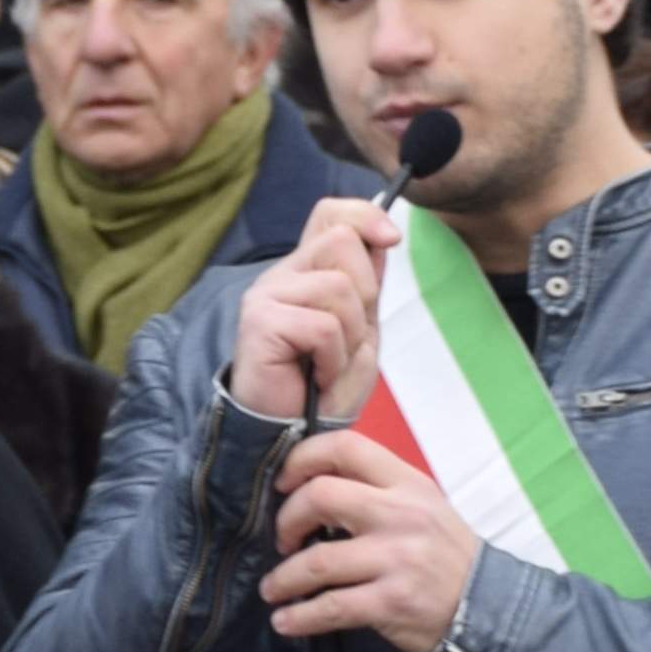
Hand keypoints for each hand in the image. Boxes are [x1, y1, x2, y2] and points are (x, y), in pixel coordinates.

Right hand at [227, 197, 406, 430]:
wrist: (288, 438)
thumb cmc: (321, 392)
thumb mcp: (361, 333)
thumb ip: (368, 287)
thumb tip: (381, 239)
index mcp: (306, 272)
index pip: (331, 213)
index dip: (365, 215)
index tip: (391, 240)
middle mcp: (282, 276)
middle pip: (343, 241)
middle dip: (365, 295)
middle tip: (347, 339)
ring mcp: (266, 296)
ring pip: (338, 285)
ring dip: (350, 335)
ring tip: (331, 363)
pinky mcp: (259, 322)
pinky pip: (323, 326)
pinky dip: (332, 359)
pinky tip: (316, 376)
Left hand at [260, 427, 479, 651]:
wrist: (488, 609)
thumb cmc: (446, 557)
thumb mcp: (423, 507)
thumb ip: (376, 491)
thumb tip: (311, 488)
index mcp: (408, 484)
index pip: (346, 447)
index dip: (302, 459)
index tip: (284, 483)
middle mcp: (402, 515)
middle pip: (320, 496)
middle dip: (286, 519)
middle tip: (282, 541)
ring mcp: (397, 560)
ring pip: (316, 561)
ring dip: (283, 578)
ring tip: (273, 589)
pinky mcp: (391, 603)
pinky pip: (329, 608)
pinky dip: (298, 617)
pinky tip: (286, 621)